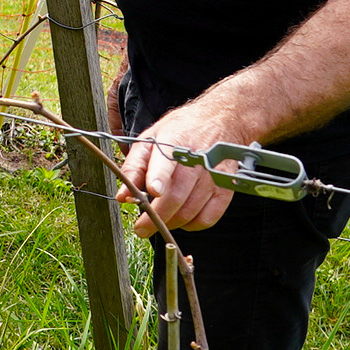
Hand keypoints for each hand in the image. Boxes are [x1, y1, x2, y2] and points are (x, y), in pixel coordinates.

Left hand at [115, 102, 250, 238]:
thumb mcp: (151, 139)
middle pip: (176, 196)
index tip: (153, 191)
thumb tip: (123, 196)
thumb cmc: (181, 131)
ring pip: (190, 211)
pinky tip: (182, 218)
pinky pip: (208, 218)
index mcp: (174, 141)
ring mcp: (213, 175)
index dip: (159, 177)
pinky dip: (192, 225)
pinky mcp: (226, 189)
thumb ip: (134, 167)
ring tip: (160, 220)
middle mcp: (196, 159)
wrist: (219, 121)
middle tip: (141, 228)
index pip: (167, 161)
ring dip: (171, 222)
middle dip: (155, 217)